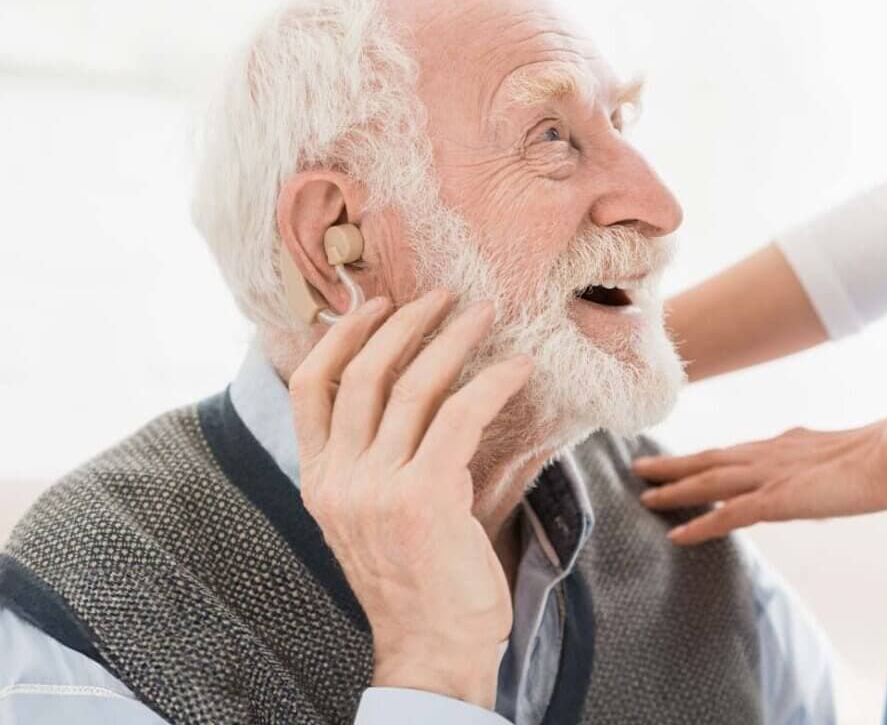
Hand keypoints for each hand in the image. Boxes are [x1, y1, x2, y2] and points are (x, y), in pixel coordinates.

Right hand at [288, 289, 533, 708]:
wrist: (433, 650)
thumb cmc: (413, 578)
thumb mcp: (370, 514)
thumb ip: (374, 456)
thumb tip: (412, 388)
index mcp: (318, 480)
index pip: (309, 387)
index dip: (339, 336)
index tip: (373, 304)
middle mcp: (338, 480)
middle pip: (363, 374)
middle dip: (404, 324)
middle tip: (439, 296)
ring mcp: (377, 489)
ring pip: (412, 387)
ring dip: (452, 340)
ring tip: (482, 314)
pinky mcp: (424, 497)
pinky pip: (461, 415)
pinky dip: (493, 383)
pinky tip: (518, 367)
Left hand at [632, 421, 886, 544]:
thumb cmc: (869, 455)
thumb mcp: (824, 454)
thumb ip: (802, 458)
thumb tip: (794, 461)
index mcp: (776, 446)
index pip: (726, 452)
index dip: (697, 459)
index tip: (672, 461)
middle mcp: (763, 455)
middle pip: (706, 460)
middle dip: (671, 466)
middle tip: (639, 468)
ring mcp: (767, 475)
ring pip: (707, 481)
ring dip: (674, 488)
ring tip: (644, 494)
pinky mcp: (777, 499)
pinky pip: (728, 514)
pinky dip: (699, 523)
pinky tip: (677, 534)